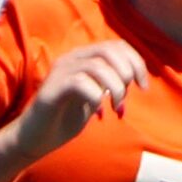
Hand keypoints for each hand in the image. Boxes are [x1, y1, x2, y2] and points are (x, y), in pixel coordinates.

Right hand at [14, 41, 147, 161]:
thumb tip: (134, 79)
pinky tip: (99, 109)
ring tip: (115, 106)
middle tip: (126, 96)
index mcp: (83, 58)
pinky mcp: (52, 89)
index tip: (143, 86)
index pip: (116, 45)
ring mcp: (60, 72)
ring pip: (97, 66)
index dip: (136, 62)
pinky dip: (96, 95)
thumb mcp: (96, 96)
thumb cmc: (67, 116)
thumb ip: (110, 84)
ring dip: (115, 87)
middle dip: (126, 73)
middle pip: (108, 50)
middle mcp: (71, 59)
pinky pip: (80, 82)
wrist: (38, 136)